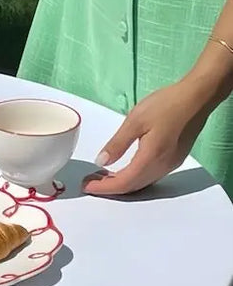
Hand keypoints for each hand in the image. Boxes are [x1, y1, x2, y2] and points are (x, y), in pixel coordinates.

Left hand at [82, 76, 213, 195]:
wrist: (198, 97)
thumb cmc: (167, 104)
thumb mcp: (135, 120)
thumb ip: (117, 144)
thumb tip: (101, 162)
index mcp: (150, 158)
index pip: (123, 182)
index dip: (104, 187)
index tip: (87, 185)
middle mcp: (162, 167)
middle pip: (132, 187)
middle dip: (110, 188)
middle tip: (91, 182)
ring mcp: (170, 165)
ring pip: (142, 183)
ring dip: (122, 183)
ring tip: (104, 176)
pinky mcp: (174, 159)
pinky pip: (150, 176)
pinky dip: (134, 177)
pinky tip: (125, 170)